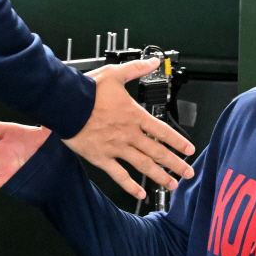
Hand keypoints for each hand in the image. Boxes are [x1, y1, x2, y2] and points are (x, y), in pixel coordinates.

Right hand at [63, 59, 194, 200]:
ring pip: (143, 165)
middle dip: (175, 164)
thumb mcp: (115, 74)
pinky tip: (141, 193)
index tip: (189, 150)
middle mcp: (129, 134)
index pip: (163, 131)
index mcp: (134, 115)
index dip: (178, 141)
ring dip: (160, 176)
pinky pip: (119, 174)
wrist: (66, 104)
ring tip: (172, 184)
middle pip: (158, 151)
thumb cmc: (87, 90)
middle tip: (188, 173)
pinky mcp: (101, 157)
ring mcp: (116, 147)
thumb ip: (137, 69)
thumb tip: (154, 62)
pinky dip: (130, 185)